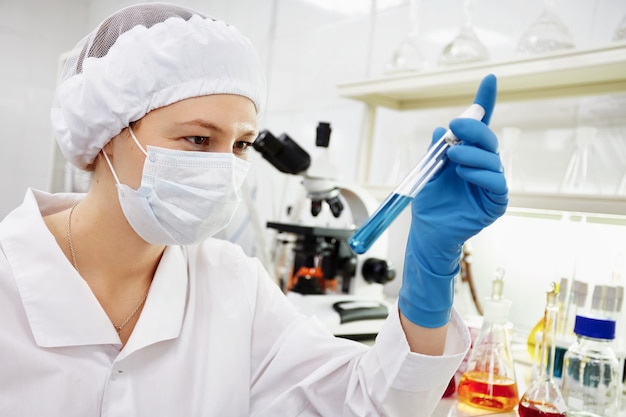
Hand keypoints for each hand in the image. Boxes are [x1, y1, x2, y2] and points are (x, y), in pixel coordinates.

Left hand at [398, 74, 507, 327]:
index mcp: (467, 155)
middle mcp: (482, 166)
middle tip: (455, 127)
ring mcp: (490, 184)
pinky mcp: (495, 202)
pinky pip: (496, 182)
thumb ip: (435, 150)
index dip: (485, 102)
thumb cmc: (429, 203)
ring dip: (472, 153)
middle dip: (473, 129)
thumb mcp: (428, 171)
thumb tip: (441, 128)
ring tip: (452, 156)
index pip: (479, 126)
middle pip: (488, 139)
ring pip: (492, 159)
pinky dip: (480, 173)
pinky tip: (464, 172)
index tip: (488, 79)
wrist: (427, 232)